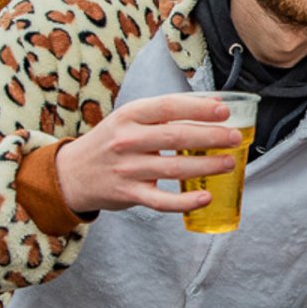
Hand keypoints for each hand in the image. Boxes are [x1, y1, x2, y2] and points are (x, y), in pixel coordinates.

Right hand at [54, 94, 241, 213]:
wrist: (71, 173)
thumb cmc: (110, 141)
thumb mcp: (130, 119)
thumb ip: (166, 112)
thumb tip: (214, 105)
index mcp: (129, 115)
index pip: (168, 107)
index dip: (198, 108)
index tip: (224, 111)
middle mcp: (126, 140)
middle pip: (175, 137)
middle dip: (210, 137)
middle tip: (235, 138)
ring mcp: (127, 169)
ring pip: (173, 169)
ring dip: (205, 167)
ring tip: (229, 163)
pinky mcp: (128, 194)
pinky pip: (161, 201)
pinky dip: (184, 202)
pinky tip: (205, 198)